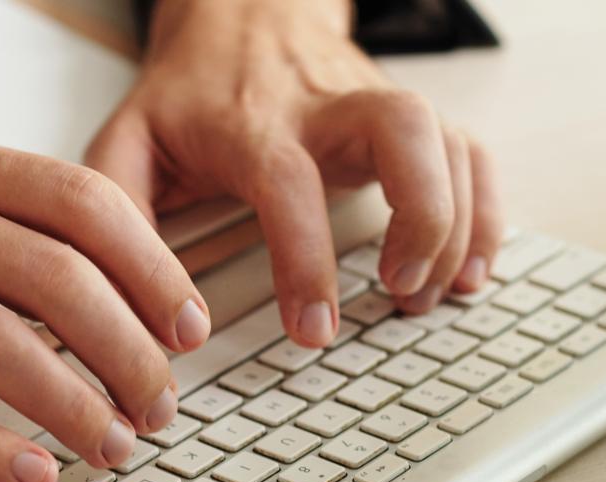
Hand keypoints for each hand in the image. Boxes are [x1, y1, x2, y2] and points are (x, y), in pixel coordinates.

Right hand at [0, 137, 211, 481]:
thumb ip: (6, 214)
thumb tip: (109, 279)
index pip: (85, 206)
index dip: (153, 269)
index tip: (187, 324)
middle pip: (61, 282)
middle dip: (130, 353)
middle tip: (161, 403)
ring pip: (3, 347)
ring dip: (75, 407)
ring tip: (114, 446)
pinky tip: (29, 473)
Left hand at [87, 0, 502, 347]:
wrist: (241, 13)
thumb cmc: (187, 90)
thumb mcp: (129, 140)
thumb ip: (120, 212)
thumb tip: (134, 303)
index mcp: (252, 121)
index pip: (288, 183)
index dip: (306, 258)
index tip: (313, 327)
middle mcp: (325, 107)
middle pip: (401, 130)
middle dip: (419, 215)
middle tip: (401, 290)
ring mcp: (376, 107)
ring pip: (447, 141)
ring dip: (456, 226)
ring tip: (425, 296)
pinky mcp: (409, 120)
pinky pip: (472, 153)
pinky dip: (485, 214)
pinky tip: (470, 271)